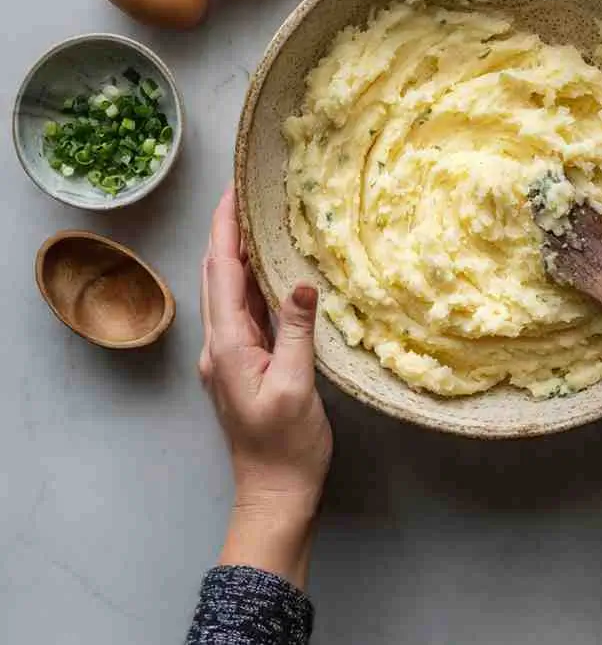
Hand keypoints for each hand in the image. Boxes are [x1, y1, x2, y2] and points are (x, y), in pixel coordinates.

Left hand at [200, 186, 331, 588]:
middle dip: (227, 231)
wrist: (274, 493)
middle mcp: (220, 344)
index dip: (225, 229)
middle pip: (217, 274)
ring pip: (227, 290)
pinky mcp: (244, 362)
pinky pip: (242, 309)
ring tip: (256, 219)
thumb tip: (301, 283)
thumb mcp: (297, 387)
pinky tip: (267, 269)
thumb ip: (296, 332)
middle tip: (246, 193)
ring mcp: (229, 354)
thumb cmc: (286, 446)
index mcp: (228, 345)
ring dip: (237, 253)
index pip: (221, 272)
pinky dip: (251, 280)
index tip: (233, 191)